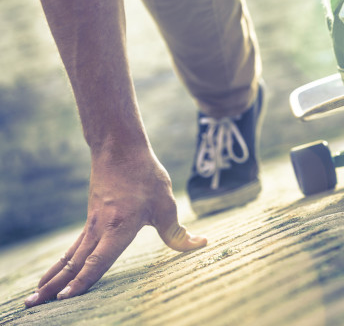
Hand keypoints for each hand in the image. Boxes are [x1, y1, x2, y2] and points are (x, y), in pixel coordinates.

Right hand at [24, 147, 206, 306]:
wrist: (119, 149)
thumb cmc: (145, 176)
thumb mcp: (166, 204)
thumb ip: (178, 232)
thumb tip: (200, 244)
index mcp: (119, 226)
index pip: (98, 260)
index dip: (83, 281)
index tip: (66, 297)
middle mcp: (100, 228)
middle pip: (75, 263)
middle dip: (55, 287)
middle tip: (32, 306)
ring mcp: (92, 224)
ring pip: (69, 257)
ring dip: (52, 278)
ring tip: (33, 297)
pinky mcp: (91, 220)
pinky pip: (73, 248)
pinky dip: (61, 264)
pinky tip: (52, 274)